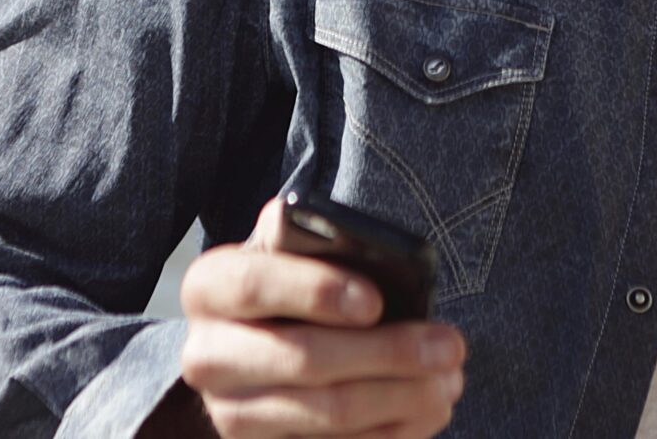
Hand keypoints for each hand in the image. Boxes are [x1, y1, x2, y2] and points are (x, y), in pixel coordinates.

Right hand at [172, 195, 466, 437]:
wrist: (258, 347)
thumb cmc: (291, 285)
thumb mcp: (290, 252)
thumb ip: (309, 238)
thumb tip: (351, 237)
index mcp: (208, 287)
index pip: (253, 285)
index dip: (315, 291)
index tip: (375, 301)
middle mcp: (206, 355)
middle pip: (302, 359)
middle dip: (387, 353)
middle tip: (449, 345)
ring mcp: (230, 414)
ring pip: (326, 413)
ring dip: (401, 397)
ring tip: (449, 380)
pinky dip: (390, 432)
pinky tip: (427, 410)